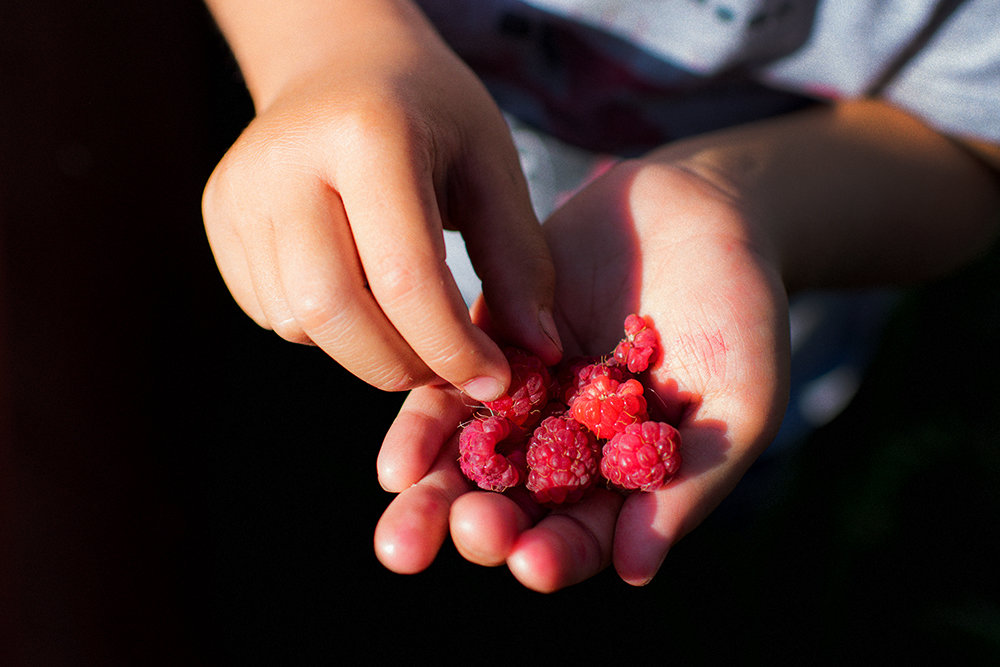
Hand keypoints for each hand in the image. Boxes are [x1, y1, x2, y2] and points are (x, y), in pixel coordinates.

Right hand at [201, 15, 559, 397]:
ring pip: (298, 323)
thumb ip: (519, 262)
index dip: (452, 347)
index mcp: (368, 134)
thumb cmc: (429, 115)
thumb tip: (538, 353)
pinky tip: (358, 289)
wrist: (341, 62)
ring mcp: (240, 190)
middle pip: (334, 313)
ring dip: (362, 347)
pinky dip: (324, 327)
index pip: (406, 276)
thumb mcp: (491, 168)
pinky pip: (269, 312)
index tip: (492, 381)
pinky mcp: (217, 217)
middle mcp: (286, 161)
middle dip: (399, 364)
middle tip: (443, 367)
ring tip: (406, 318)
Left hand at [374, 158, 790, 589]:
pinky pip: (448, 392)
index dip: (559, 554)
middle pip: (514, 507)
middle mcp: (566, 448)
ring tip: (404, 523)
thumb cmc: (741, 313)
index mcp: (623, 476)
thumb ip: (689, 481)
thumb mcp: (739, 401)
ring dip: (435, 496)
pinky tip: (398, 463)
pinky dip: (423, 429)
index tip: (533, 564)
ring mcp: (525, 398)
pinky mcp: (490, 346)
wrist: (702, 212)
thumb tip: (634, 572)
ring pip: (469, 460)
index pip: (584, 533)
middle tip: (470, 532)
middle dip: (485, 529)